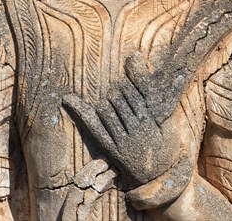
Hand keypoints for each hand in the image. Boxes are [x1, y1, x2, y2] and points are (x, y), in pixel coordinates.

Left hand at [63, 61, 178, 189]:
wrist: (160, 175)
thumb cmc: (162, 137)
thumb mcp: (162, 111)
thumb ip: (147, 82)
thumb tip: (134, 55)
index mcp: (155, 120)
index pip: (137, 91)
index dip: (132, 81)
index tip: (129, 78)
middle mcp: (139, 131)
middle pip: (119, 98)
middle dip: (118, 91)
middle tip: (120, 95)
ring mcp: (124, 142)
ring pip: (106, 109)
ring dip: (107, 101)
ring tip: (113, 105)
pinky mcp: (111, 150)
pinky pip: (93, 126)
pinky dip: (80, 110)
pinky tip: (69, 98)